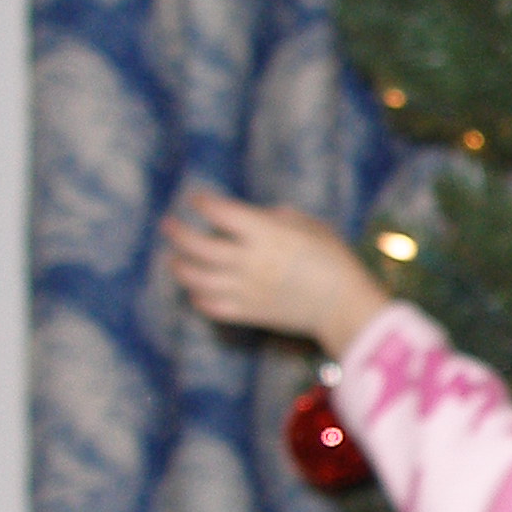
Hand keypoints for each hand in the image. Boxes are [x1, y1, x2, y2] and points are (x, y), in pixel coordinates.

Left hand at [159, 187, 390, 356]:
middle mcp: (248, 260)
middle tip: (168, 224)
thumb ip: (277, 217)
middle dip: (177, 232)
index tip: (196, 199)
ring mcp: (245, 289)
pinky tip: (196, 291)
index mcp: (265, 233)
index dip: (203, 202)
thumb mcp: (311, 225)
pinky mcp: (249, 313)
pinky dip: (199, 297)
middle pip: (197, 245)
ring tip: (175, 259)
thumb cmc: (333, 259)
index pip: (220, 212)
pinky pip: (212, 306)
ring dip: (180, 267)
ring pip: (197, 278)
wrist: (343, 305)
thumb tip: (256, 216)